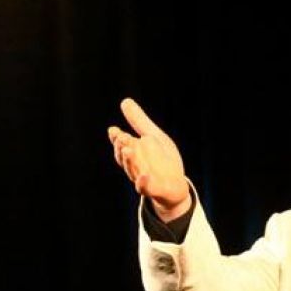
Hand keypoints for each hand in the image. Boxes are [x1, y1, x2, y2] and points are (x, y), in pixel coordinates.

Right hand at [107, 98, 189, 220]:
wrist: (176, 186)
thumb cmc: (163, 160)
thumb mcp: (154, 137)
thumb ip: (139, 122)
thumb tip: (125, 101)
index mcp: (134, 152)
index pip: (121, 144)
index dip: (117, 138)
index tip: (114, 130)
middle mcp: (135, 166)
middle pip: (125, 157)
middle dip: (122, 147)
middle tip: (121, 137)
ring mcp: (142, 178)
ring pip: (132, 171)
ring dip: (129, 161)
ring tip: (128, 149)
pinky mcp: (153, 190)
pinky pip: (145, 187)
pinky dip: (143, 182)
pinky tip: (144, 175)